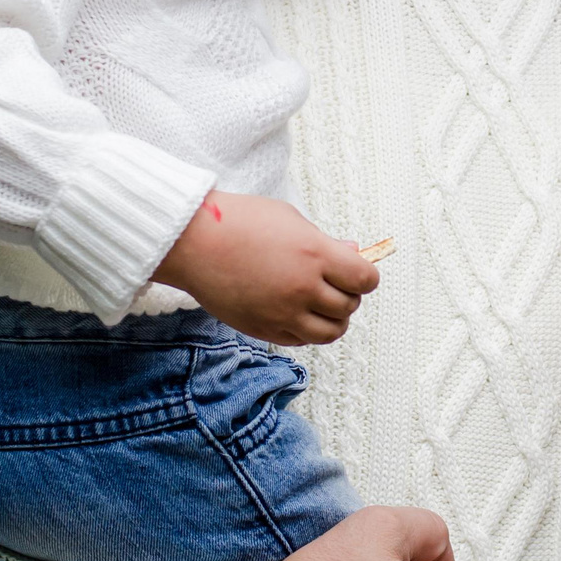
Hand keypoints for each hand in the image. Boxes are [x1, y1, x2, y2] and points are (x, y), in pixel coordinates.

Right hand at [156, 191, 379, 345]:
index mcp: (315, 255)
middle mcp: (303, 288)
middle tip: (337, 285)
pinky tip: (299, 312)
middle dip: (349, 296)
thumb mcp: (291, 220)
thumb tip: (354, 252)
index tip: (358, 272)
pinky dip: (308, 329)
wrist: (194, 242)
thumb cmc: (241, 222)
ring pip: (330, 332)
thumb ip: (325, 242)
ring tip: (322, 304)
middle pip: (349, 306)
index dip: (366, 277)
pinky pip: (301, 340)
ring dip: (334, 319)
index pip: (365, 279)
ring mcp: (283, 312)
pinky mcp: (264, 328)